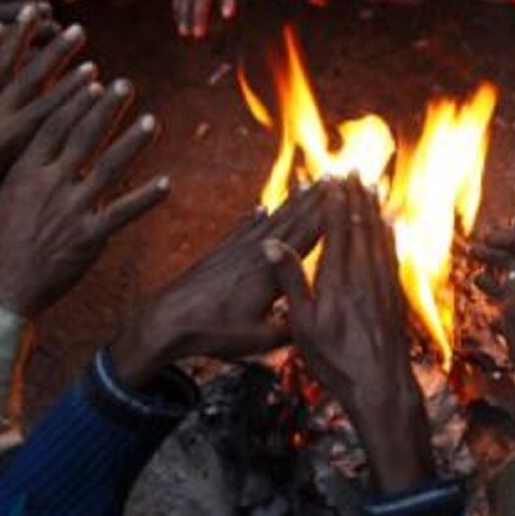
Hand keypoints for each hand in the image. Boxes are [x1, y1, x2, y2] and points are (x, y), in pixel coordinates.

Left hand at [0, 9, 90, 227]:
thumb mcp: (2, 195)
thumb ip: (34, 171)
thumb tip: (74, 164)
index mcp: (4, 145)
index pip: (48, 111)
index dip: (73, 91)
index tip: (96, 73)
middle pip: (28, 78)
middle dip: (56, 52)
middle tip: (78, 30)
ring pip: (0, 63)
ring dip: (22, 34)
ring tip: (38, 8)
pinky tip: (1, 24)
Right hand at [0, 77, 168, 312]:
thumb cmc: (0, 242)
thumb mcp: (8, 196)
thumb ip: (31, 170)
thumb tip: (50, 144)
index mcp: (25, 172)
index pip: (54, 127)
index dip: (75, 103)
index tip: (93, 81)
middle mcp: (49, 185)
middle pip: (83, 138)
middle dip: (105, 108)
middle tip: (125, 84)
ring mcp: (71, 211)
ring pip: (108, 168)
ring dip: (132, 142)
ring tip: (152, 120)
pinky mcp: (88, 237)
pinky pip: (123, 213)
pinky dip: (146, 197)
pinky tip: (166, 182)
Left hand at [109, 184, 326, 382]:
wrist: (168, 321)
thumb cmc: (214, 332)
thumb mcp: (259, 339)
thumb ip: (290, 329)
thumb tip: (316, 326)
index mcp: (271, 271)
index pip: (307, 236)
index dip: (328, 214)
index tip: (346, 194)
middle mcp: (256, 252)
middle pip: (293, 219)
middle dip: (317, 198)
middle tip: (337, 177)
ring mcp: (237, 249)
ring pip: (271, 219)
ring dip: (291, 202)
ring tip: (308, 184)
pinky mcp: (220, 253)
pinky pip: (243, 230)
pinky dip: (254, 218)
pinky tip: (261, 208)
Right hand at [268, 180, 433, 493]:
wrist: (380, 385)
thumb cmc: (335, 359)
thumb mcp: (302, 323)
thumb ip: (290, 280)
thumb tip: (271, 244)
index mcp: (339, 278)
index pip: (338, 229)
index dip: (336, 201)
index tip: (333, 178)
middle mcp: (365, 275)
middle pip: (362, 226)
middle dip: (357, 197)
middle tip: (355, 172)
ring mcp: (384, 284)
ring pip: (380, 237)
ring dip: (374, 210)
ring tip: (372, 189)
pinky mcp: (395, 296)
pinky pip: (392, 255)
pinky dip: (388, 234)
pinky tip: (388, 227)